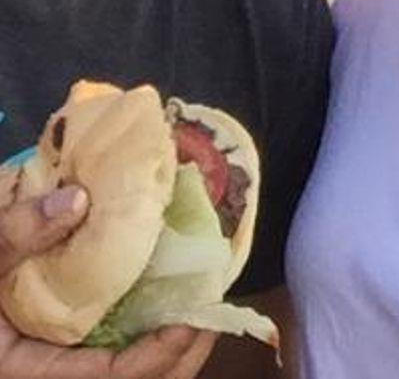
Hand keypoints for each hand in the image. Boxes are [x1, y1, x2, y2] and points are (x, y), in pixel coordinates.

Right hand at [0, 184, 216, 378]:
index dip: (157, 356)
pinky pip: (106, 362)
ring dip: (166, 350)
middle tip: (213, 307)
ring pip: (124, 376)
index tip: (195, 317)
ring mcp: (50, 372)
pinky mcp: (52, 361)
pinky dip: (141, 340)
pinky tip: (159, 304)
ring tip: (196, 303)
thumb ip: (13, 237)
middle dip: (179, 357)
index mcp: (22, 377)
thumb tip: (78, 201)